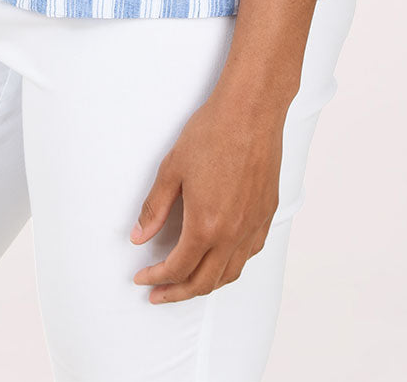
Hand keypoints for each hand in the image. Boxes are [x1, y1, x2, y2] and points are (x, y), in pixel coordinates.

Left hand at [129, 87, 286, 302]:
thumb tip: (139, 237)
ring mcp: (254, 225)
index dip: (156, 278)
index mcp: (206, 225)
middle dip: (177, 293)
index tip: (142, 278)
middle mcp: (233, 234)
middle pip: (204, 281)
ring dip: (206, 284)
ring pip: (230, 273)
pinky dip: (231, 265)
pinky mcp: (267, 214)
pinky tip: (220, 257)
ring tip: (186, 283)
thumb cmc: (211, 133)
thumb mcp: (172, 169)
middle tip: (158, 294)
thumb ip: (154, 208)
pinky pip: (249, 254)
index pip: (178, 268)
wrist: (251, 111)